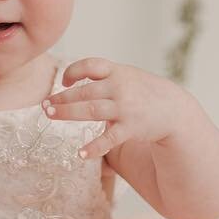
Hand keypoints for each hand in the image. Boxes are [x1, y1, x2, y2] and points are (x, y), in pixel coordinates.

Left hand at [42, 58, 202, 159]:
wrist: (173, 109)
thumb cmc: (143, 92)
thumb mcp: (127, 75)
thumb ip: (103, 76)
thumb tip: (71, 77)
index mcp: (117, 72)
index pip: (90, 65)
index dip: (73, 71)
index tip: (64, 81)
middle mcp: (119, 88)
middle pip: (84, 91)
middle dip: (62, 98)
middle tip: (45, 106)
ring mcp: (125, 108)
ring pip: (90, 110)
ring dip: (68, 112)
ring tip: (50, 115)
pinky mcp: (131, 128)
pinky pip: (108, 139)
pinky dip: (94, 147)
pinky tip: (80, 153)